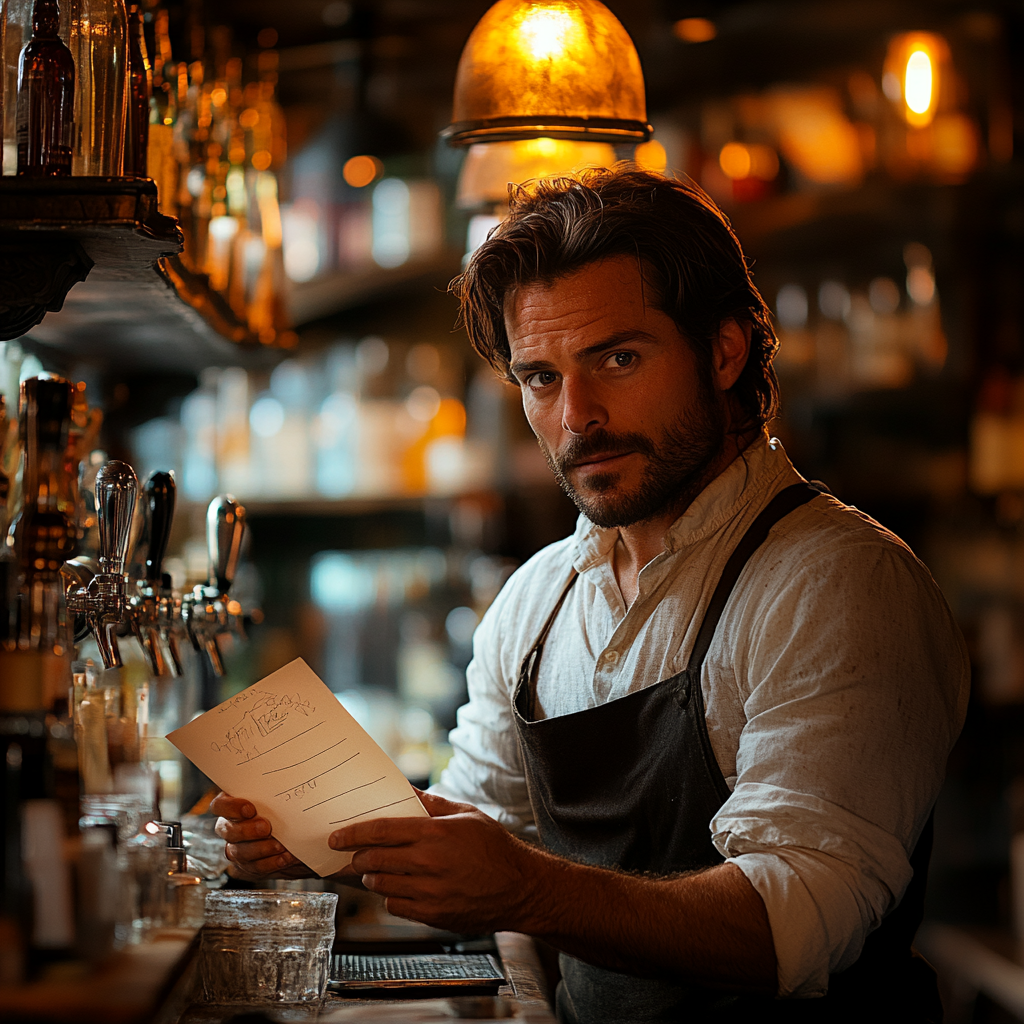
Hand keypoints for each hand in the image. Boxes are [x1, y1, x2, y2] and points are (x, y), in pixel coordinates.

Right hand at [211, 791, 314, 880]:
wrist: (301, 833)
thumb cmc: (288, 808)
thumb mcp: (281, 796)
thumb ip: (276, 791)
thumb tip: (287, 782)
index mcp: (233, 805)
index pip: (220, 805)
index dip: (231, 807)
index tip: (250, 809)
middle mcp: (231, 827)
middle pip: (227, 831)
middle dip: (247, 830)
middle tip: (266, 827)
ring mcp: (238, 848)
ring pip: (240, 852)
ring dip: (261, 849)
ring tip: (280, 845)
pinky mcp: (249, 866)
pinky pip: (255, 868)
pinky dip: (271, 863)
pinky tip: (285, 857)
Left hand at [329, 789, 538, 932]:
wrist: (521, 887)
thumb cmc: (494, 847)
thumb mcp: (466, 814)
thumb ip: (432, 803)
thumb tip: (405, 789)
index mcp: (436, 834)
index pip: (382, 831)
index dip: (354, 834)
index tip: (337, 837)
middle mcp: (429, 864)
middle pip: (375, 860)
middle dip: (359, 857)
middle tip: (356, 854)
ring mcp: (430, 893)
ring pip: (381, 886)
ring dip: (373, 878)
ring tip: (379, 871)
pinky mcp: (433, 916)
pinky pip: (396, 906)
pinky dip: (392, 896)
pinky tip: (402, 887)